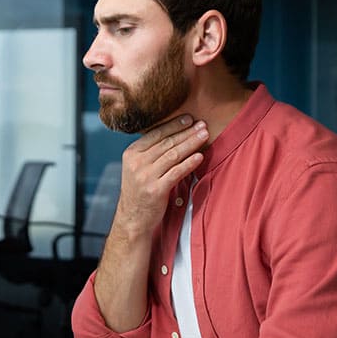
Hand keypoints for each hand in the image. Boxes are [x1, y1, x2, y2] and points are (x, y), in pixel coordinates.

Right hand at [116, 114, 208, 235]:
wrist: (133, 219)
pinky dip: (189, 163)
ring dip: (191, 143)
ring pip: (173, 155)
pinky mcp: (156, 190)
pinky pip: (176, 172)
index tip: (189, 118)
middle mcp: (137, 163)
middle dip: (187, 132)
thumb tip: (173, 133)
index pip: (155, 134)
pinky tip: (200, 156)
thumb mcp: (137, 168)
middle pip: (167, 142)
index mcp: (131, 154)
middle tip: (202, 124)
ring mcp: (145, 176)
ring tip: (205, 135)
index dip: (174, 124)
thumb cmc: (140, 192)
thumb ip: (150, 152)